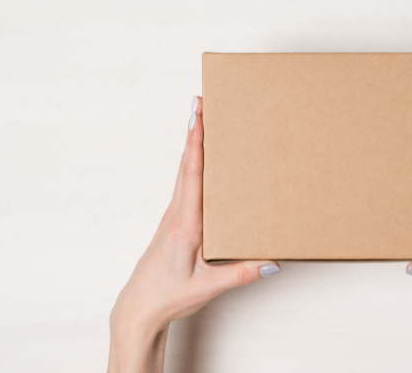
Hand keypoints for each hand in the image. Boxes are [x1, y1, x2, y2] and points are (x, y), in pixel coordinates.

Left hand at [107, 96, 280, 372]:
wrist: (139, 309)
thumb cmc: (168, 296)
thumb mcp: (208, 288)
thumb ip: (241, 274)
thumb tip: (272, 262)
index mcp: (185, 224)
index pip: (192, 175)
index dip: (196, 143)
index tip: (198, 115)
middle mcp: (176, 215)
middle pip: (186, 164)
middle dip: (194, 131)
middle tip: (201, 103)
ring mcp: (172, 217)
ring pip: (183, 173)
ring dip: (192, 146)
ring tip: (203, 123)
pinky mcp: (173, 224)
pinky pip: (184, 186)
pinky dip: (191, 166)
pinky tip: (200, 165)